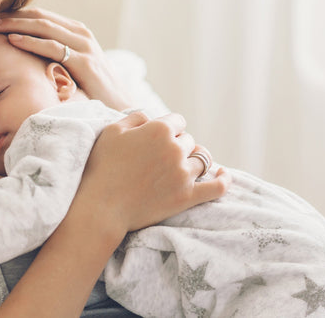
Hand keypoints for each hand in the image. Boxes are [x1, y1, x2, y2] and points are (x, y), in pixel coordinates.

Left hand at [0, 8, 132, 110]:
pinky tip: (12, 40)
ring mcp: (84, 46)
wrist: (120, 107)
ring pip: (44, 27)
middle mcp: (81, 34)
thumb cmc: (93, 91)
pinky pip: (52, 46)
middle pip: (40, 17)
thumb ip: (55, 57)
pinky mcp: (84, 62)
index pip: (41, 16)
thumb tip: (27, 58)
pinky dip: (31, 41)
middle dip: (12, 15)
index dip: (16, 14)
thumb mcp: (73, 68)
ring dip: (16, 24)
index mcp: (77, 32)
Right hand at [76, 112, 230, 235]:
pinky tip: (223, 174)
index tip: (157, 139)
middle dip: (178, 145)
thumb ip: (136, 117)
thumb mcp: (112, 131)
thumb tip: (151, 118)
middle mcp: (175, 149)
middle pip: (188, 140)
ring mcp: (184, 174)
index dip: (168, 129)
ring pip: (201, 159)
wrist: (101, 207)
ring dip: (192, 161)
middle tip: (160, 159)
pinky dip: (223, 179)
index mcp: (159, 129)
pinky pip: (217, 186)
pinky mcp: (188, 197)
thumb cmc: (102, 167)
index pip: (177, 121)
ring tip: (181, 167)